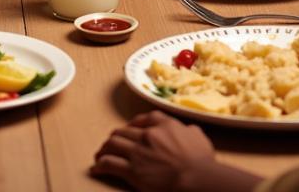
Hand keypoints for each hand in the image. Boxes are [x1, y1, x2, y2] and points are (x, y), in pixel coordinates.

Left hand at [93, 112, 249, 191]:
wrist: (196, 179)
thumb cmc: (202, 161)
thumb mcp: (199, 137)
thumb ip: (190, 130)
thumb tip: (189, 130)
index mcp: (163, 124)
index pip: (144, 119)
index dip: (134, 124)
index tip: (130, 128)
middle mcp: (147, 135)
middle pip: (123, 131)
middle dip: (115, 137)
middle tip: (111, 143)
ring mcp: (138, 152)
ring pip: (113, 144)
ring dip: (105, 148)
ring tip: (100, 154)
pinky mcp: (132, 170)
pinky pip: (110, 163)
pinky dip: (101, 164)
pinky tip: (97, 167)